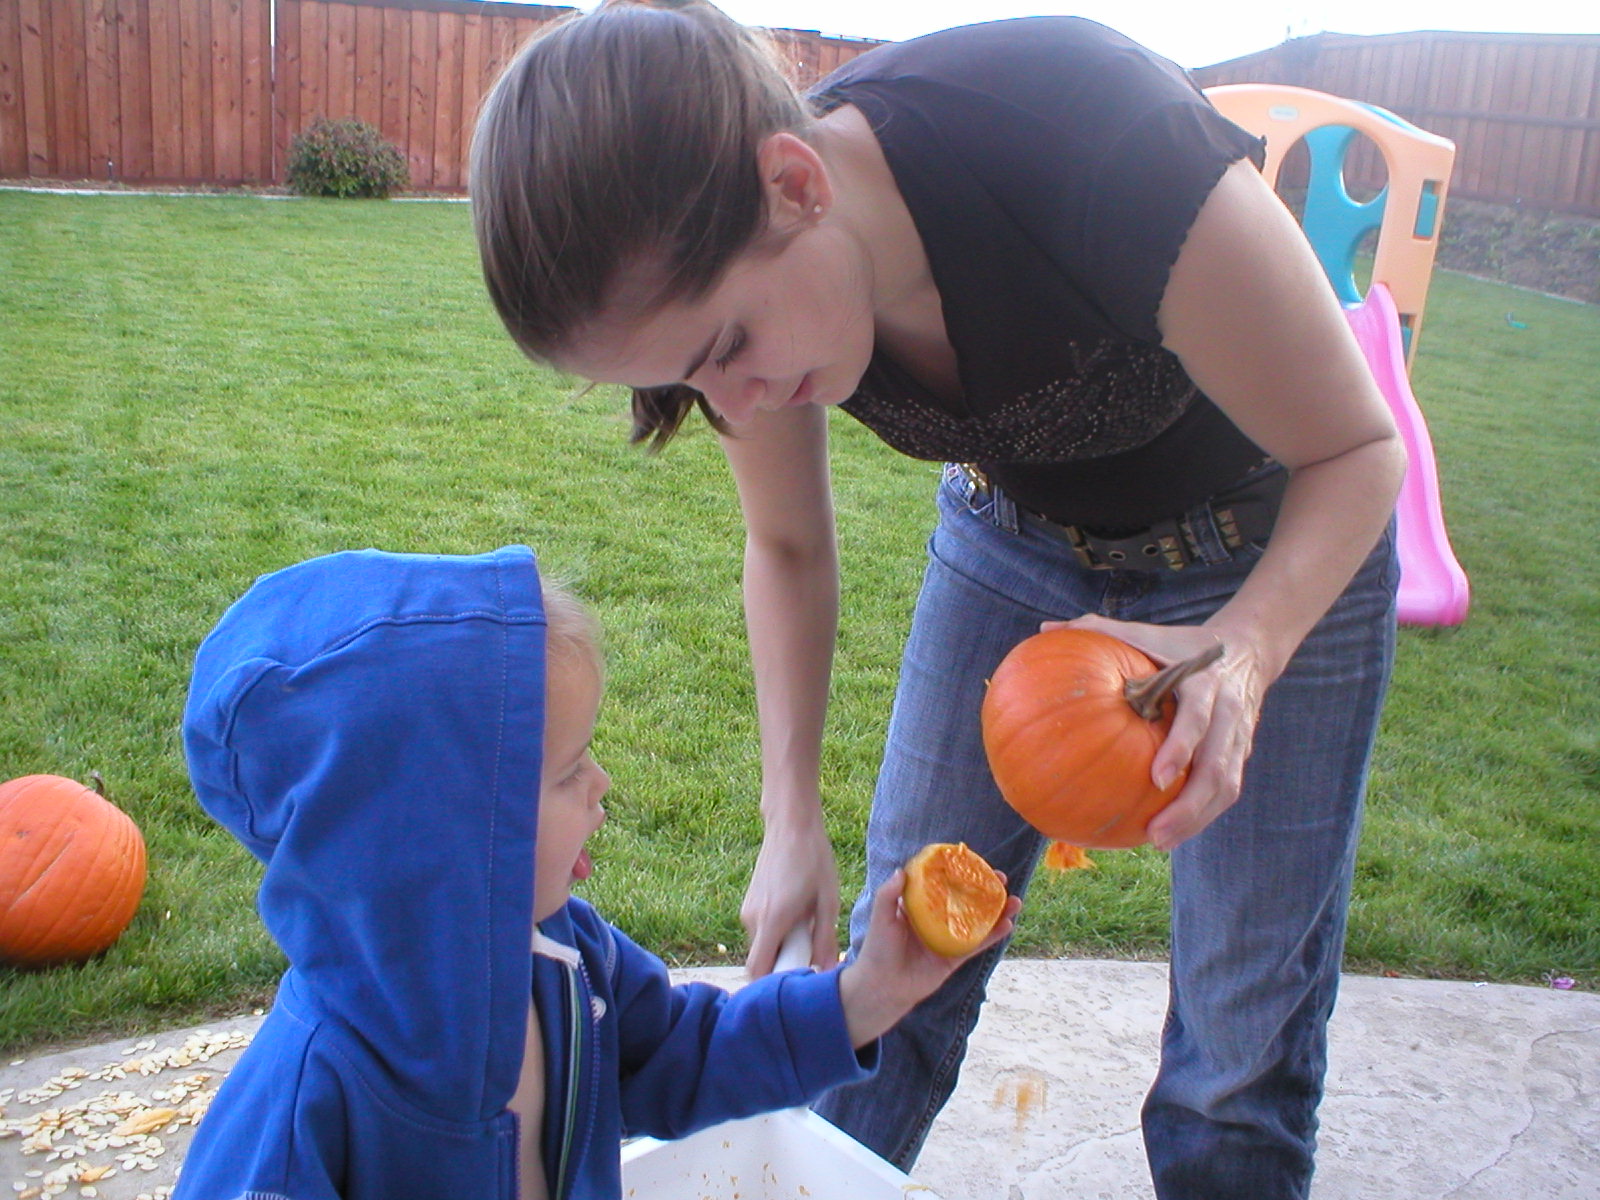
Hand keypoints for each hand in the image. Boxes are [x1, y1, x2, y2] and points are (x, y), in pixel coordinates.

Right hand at [741, 810, 839, 976]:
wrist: (791, 825)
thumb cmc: (814, 860)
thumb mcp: (827, 901)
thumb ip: (825, 939)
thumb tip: (828, 971)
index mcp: (772, 920)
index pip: (758, 970)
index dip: (771, 985)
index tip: (795, 985)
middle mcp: (752, 918)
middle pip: (762, 959)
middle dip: (784, 963)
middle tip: (812, 952)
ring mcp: (748, 909)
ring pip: (762, 944)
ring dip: (783, 945)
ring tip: (808, 926)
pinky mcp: (749, 902)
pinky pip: (761, 929)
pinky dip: (777, 932)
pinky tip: (798, 915)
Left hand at [836, 870, 1020, 1047]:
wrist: (883, 987)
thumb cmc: (878, 949)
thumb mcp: (881, 917)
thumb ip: (889, 894)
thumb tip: (903, 869)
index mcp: (920, 906)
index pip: (944, 883)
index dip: (960, 873)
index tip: (975, 862)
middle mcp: (937, 920)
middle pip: (966, 900)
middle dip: (986, 889)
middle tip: (1001, 878)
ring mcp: (948, 938)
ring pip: (978, 921)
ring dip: (998, 911)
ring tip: (1014, 901)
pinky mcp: (955, 958)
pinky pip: (978, 944)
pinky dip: (993, 935)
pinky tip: (1008, 924)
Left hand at [1050, 613, 1268, 850]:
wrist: (1246, 649)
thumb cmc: (1179, 644)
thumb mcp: (1145, 632)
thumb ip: (1098, 629)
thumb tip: (1045, 628)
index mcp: (1205, 683)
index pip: (1197, 720)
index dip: (1180, 748)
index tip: (1157, 777)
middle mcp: (1228, 713)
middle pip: (1218, 768)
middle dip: (1190, 806)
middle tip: (1156, 834)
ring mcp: (1239, 738)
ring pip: (1226, 786)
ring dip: (1196, 819)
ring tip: (1160, 842)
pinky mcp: (1241, 753)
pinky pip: (1226, 790)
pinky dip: (1201, 814)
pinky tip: (1170, 833)